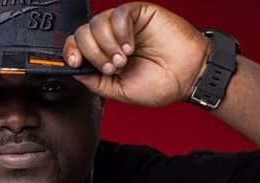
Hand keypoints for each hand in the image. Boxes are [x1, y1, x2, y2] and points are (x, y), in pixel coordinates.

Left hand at [63, 2, 209, 106]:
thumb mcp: (120, 91)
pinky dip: (120, 31)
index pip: (77, 46)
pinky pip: (118, 14)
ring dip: (106, 44)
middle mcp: (111, 39)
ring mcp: (124, 26)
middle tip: (112, 67)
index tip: (75, 63)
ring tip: (124, 59)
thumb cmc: (161, 85)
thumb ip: (96, 82)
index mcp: (104, 57)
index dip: (70, 52)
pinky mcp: (139, 13)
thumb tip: (74, 72)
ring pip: (97, 23)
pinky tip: (130, 46)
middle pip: (83, 33)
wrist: (189, 77)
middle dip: (92, 52)